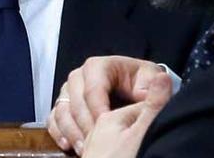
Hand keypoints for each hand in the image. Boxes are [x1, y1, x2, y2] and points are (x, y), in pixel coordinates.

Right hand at [47, 56, 166, 154]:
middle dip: (85, 123)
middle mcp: (80, 76)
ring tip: (84, 148)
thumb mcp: (151, 80)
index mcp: (100, 66)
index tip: (106, 125)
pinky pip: (53, 119)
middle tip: (94, 141)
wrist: (134, 90)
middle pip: (74, 100)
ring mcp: (69, 91)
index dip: (98, 107)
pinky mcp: (63, 106)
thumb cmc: (142, 83)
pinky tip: (69, 146)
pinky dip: (59, 133)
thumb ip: (153, 85)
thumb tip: (159, 84)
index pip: (93, 86)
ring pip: (62, 110)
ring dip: (72, 131)